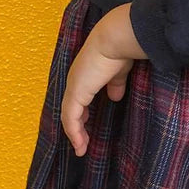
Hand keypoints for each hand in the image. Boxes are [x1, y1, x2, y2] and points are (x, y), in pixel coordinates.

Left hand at [61, 27, 134, 156]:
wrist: (114, 39)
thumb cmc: (119, 50)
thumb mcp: (119, 71)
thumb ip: (115, 84)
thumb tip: (115, 97)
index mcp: (84, 73)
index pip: (78, 97)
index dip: (82, 111)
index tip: (88, 123)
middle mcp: (75, 80)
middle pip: (71, 108)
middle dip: (77, 126)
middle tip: (82, 142)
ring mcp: (74, 88)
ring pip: (69, 116)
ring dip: (75, 134)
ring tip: (81, 148)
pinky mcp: (75, 95)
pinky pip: (70, 119)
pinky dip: (74, 133)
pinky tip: (80, 145)